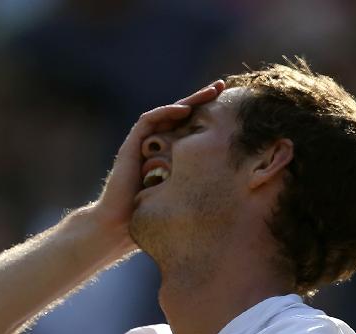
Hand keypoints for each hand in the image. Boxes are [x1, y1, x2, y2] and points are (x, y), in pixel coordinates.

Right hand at [91, 80, 225, 244]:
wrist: (120, 225)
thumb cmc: (151, 216)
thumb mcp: (184, 196)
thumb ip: (199, 186)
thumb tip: (236, 191)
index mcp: (169, 154)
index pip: (189, 127)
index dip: (207, 115)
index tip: (229, 106)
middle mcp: (156, 144)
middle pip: (180, 115)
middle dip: (201, 99)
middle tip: (222, 87)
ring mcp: (142, 143)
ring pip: (166, 113)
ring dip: (188, 100)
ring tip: (209, 92)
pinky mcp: (131, 145)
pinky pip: (149, 120)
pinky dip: (166, 112)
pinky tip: (184, 109)